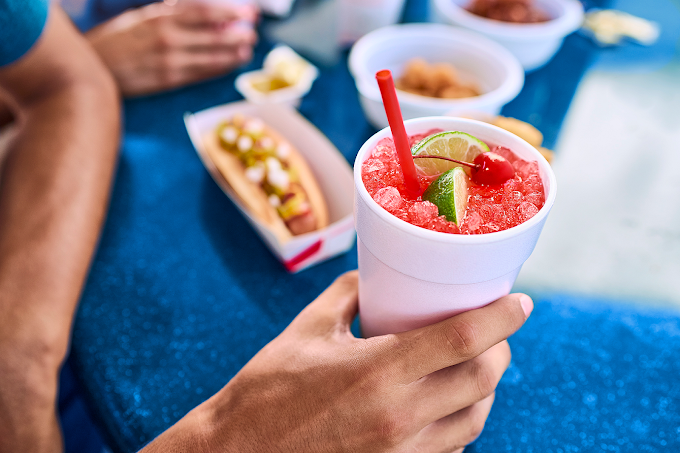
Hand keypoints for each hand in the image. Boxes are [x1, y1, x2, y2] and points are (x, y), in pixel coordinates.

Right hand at [85, 1, 257, 96]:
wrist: (95, 67)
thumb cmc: (118, 40)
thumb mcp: (142, 18)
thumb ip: (171, 14)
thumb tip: (204, 12)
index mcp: (161, 17)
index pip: (205, 11)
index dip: (231, 10)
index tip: (248, 11)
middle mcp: (168, 38)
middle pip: (214, 35)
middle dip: (238, 33)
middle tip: (253, 32)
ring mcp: (170, 61)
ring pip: (212, 57)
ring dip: (234, 54)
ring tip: (247, 50)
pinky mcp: (169, 80)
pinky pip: (202, 73)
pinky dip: (219, 67)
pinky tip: (231, 64)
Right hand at [143, 271, 532, 452]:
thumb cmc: (267, 389)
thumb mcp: (307, 330)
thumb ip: (348, 295)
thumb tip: (375, 276)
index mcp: (377, 371)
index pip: (462, 339)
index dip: (501, 317)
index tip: (520, 303)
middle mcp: (398, 415)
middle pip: (481, 380)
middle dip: (500, 351)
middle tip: (495, 332)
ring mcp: (401, 451)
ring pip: (474, 419)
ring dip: (487, 389)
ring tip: (477, 365)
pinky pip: (451, 448)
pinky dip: (462, 421)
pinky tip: (448, 404)